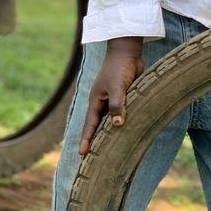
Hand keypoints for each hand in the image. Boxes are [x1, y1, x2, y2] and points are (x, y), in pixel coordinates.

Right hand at [78, 38, 144, 155]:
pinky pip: (122, 113)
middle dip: (95, 140)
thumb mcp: (118, 87)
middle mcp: (102, 102)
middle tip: (93, 158)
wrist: (127, 52)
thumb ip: (118, 105)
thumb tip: (118, 124)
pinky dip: (123, 122)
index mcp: (95, 101)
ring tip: (111, 150)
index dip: (86, 140)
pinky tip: (128, 132)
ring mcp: (113, 100)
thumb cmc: (119, 68)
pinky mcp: (124, 98)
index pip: (90, 125)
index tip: (82, 154)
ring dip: (110, 133)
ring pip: (110, 120)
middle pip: (97, 125)